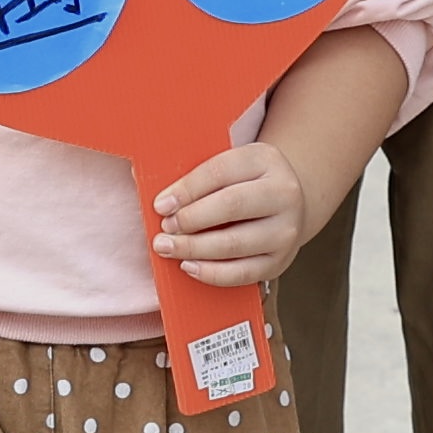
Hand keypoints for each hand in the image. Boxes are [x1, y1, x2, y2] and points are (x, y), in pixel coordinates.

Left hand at [150, 138, 324, 286]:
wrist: (291, 204)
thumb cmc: (245, 183)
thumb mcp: (229, 165)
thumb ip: (194, 173)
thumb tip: (141, 177)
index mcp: (265, 160)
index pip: (220, 172)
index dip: (186, 189)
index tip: (160, 204)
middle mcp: (283, 193)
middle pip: (231, 206)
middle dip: (190, 219)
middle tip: (164, 228)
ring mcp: (285, 230)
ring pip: (235, 243)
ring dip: (194, 248)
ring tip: (168, 247)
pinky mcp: (280, 261)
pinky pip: (242, 273)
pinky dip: (211, 273)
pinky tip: (189, 266)